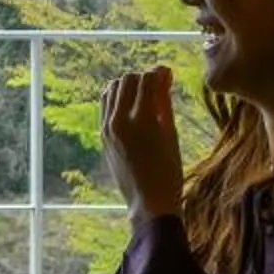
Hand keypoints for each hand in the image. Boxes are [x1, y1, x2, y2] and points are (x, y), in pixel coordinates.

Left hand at [101, 66, 184, 222]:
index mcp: (141, 119)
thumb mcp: (170, 133)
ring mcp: (107, 127)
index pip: (146, 79)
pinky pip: (105, 104)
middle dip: (143, 77)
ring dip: (129, 85)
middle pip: (127, 80)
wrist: (148, 201)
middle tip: (159, 85)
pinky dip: (117, 98)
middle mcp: (119, 120)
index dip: (159, 72)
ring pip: (113, 89)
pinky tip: (132, 105)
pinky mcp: (102, 135)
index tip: (169, 73)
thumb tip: (164, 75)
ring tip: (145, 95)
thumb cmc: (168, 169)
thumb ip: (164, 102)